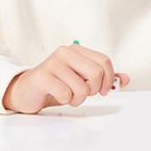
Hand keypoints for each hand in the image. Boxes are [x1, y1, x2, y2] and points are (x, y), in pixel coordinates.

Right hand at [2, 44, 128, 113]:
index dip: (109, 78)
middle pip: (97, 73)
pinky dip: (65, 100)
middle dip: (94, 89)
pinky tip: (56, 96)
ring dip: (78, 99)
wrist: (25, 92)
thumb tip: (125, 79)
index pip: (105, 60)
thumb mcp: (82, 80)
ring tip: (68, 96)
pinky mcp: (42, 76)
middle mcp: (66, 52)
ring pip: (82, 87)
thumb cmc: (56, 86)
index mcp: (78, 50)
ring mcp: (53, 62)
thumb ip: (104, 78)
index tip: (105, 90)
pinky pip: (66, 94)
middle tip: (84, 94)